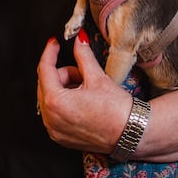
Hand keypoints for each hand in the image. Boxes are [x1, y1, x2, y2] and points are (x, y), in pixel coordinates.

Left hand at [36, 29, 132, 153]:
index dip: (50, 52)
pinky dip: (65, 103)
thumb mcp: (96, 76)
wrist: (132, 133)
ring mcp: (55, 130)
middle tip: (82, 72)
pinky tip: (83, 101)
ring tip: (87, 90)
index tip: (54, 43)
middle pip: (46, 84)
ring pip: (50, 98)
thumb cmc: (116, 110)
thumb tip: (79, 40)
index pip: (44, 69)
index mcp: (55, 102)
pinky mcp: (62, 137)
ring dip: (65, 88)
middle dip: (64, 74)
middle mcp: (51, 119)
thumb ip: (83, 55)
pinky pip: (55, 113)